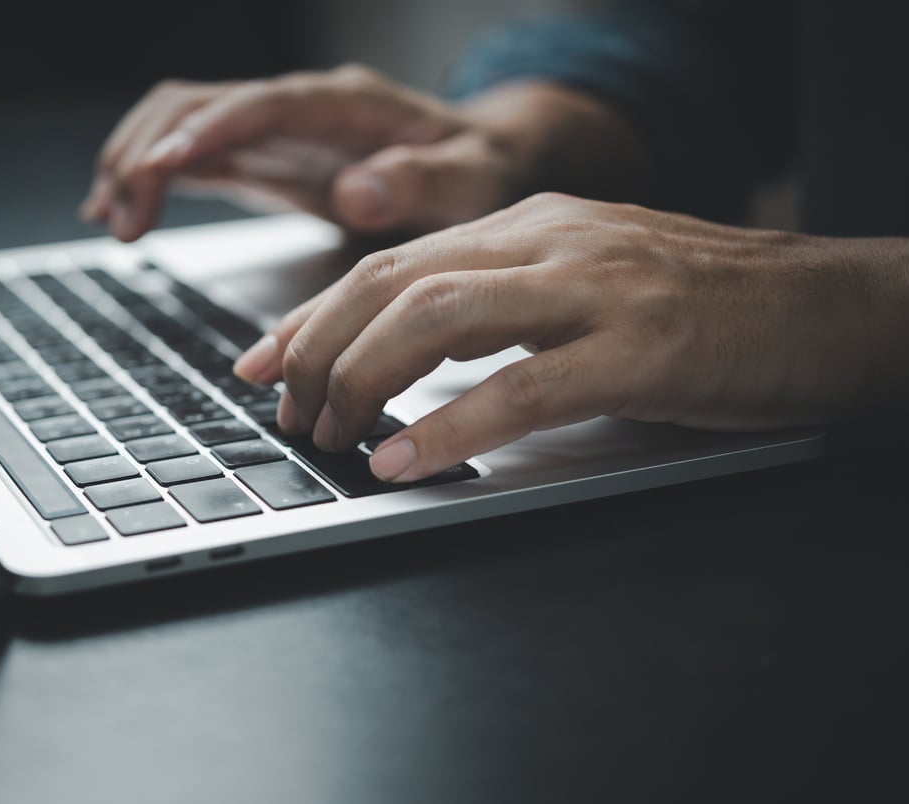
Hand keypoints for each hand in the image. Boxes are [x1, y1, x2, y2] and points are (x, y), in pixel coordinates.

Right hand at [80, 64, 524, 240]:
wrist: (477, 158)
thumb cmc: (476, 168)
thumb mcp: (470, 180)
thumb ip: (420, 182)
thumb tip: (357, 190)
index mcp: (345, 104)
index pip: (263, 104)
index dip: (210, 130)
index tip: (163, 165)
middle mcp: (298, 107)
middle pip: (200, 104)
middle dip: (149, 151)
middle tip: (124, 218)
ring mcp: (274, 130)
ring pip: (181, 123)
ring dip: (135, 163)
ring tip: (113, 221)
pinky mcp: (262, 158)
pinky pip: (192, 154)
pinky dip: (149, 178)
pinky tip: (121, 211)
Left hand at [233, 192, 908, 481]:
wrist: (834, 306)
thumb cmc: (707, 307)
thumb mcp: (586, 286)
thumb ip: (502, 306)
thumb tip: (408, 357)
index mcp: (531, 225)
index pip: (390, 262)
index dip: (312, 315)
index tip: (261, 361)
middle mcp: (551, 242)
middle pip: (393, 283)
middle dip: (318, 351)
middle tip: (287, 412)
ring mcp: (595, 290)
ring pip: (438, 319)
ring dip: (364, 383)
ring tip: (332, 437)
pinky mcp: (640, 349)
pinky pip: (520, 388)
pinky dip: (448, 428)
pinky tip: (405, 460)